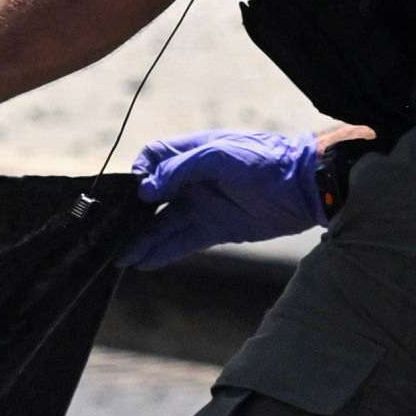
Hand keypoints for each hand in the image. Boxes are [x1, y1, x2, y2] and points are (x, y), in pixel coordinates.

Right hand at [122, 127, 335, 266]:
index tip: (130, 193)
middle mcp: (192, 180)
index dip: (138, 174)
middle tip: (109, 233)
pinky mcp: (215, 229)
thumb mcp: (221, 156)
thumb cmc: (265, 160)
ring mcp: (203, 205)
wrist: (306, 186)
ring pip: (163, 224)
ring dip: (142, 239)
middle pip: (152, 197)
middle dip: (131, 214)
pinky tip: (142, 262)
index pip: (152, 159)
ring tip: (119, 257)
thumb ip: (181, 169)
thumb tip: (145, 189)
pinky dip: (162, 252)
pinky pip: (182, 242)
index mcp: (192, 153)